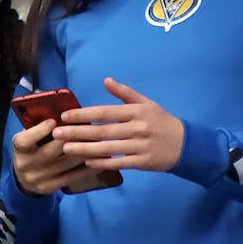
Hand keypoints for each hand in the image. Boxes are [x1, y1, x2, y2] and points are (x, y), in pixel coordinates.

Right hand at [11, 118, 94, 195]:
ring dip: (82, 153)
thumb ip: (41, 128)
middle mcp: (25, 164)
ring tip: (97, 143)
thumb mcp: (29, 138)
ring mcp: (36, 178)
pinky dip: (85, 169)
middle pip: (49, 152)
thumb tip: (64, 116)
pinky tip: (97, 160)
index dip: (39, 131)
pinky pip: (70, 177)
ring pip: (64, 165)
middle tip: (87, 130)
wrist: (24, 179)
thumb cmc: (32, 149)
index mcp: (18, 148)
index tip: (53, 122)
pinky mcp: (48, 187)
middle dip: (69, 140)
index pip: (25, 140)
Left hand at [50, 78, 183, 172]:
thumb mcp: (146, 103)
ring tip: (66, 149)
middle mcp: (137, 128)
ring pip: (107, 148)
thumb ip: (125, 93)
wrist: (185, 144)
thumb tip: (106, 81)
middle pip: (102, 131)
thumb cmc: (161, 121)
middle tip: (57, 134)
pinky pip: (118, 163)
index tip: (65, 116)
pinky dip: (102, 163)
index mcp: (136, 111)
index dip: (83, 114)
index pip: (104, 112)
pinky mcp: (143, 162)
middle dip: (77, 132)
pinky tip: (87, 162)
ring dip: (84, 149)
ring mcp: (140, 146)